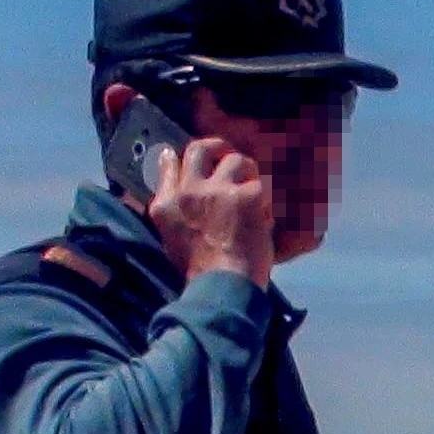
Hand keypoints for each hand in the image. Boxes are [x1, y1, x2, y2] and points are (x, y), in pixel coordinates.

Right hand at [146, 137, 274, 288]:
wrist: (222, 285)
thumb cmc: (199, 269)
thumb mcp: (170, 237)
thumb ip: (169, 207)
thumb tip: (169, 180)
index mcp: (167, 203)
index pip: (169, 163)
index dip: (178, 157)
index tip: (184, 156)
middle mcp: (190, 190)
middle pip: (201, 149)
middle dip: (216, 148)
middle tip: (228, 156)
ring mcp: (219, 190)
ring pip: (237, 161)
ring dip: (247, 172)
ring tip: (253, 189)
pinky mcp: (247, 196)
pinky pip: (261, 186)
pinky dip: (266, 203)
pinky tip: (264, 220)